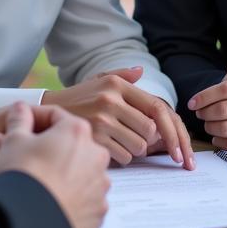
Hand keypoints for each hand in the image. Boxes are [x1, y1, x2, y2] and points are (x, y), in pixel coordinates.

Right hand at [0, 101, 109, 227]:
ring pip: (81, 171)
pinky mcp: (98, 212)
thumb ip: (19, 118)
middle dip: (54, 147)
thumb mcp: (13, 139)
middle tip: (31, 155)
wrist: (28, 223)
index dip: (35, 119)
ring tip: (43, 181)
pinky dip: (73, 196)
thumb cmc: (23, 176)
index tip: (22, 127)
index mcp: (78, 131)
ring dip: (66, 171)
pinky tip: (54, 199)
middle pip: (72, 143)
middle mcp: (96, 156)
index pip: (55, 116)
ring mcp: (100, 186)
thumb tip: (20, 110)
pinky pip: (86, 197)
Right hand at [43, 66, 193, 168]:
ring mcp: (101, 119)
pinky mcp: (93, 138)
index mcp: (117, 84)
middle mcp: (111, 99)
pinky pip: (123, 157)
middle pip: (150, 131)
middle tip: (131, 136)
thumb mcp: (98, 80)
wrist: (47, 111)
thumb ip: (122, 75)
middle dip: (146, 140)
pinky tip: (106, 146)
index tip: (179, 149)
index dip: (172, 130)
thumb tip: (141, 70)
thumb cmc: (78, 97)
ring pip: (138, 147)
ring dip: (132, 149)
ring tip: (116, 139)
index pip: (157, 107)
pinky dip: (120, 157)